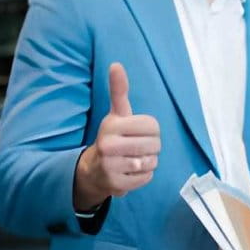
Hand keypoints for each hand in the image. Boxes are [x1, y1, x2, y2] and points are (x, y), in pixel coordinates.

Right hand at [74, 63, 161, 208]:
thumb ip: (119, 90)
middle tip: (137, 148)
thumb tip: (116, 64)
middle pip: (155, 145)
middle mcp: (108, 145)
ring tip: (133, 159)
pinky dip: (143, 175)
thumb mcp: (117, 113)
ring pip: (152, 162)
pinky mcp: (116, 184)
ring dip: (148, 162)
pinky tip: (130, 172)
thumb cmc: (113, 137)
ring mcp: (111, 166)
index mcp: (112, 125)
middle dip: (151, 147)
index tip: (138, 132)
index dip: (152, 131)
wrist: (94, 169)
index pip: (154, 126)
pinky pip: (146, 177)